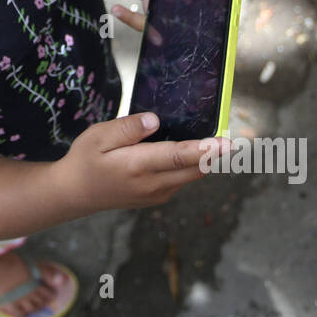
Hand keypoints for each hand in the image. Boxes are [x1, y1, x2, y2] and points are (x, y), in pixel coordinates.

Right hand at [58, 112, 231, 211]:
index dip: (205, 150)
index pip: (178, 157)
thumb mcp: (98, 137)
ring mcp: (158, 194)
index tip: (228, 143)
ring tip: (213, 137)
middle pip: (195, 169)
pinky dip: (190, 165)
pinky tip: (186, 149)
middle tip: (241, 137)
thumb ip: (128, 128)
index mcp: (138, 167)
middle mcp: (153, 184)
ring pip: (192, 175)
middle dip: (217, 154)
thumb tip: (155, 120)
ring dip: (204, 159)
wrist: (75, 193)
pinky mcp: (159, 196)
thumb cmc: (85, 160)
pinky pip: (182, 179)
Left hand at [110, 0, 254, 32]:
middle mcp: (203, 10)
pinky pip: (148, 27)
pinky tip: (115, 9)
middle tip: (204, 23)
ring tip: (152, 25)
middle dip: (210, 25)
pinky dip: (131, 19)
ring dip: (164, 31)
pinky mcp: (161, 27)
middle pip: (212, 19)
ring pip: (179, 32)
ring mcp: (182, 22)